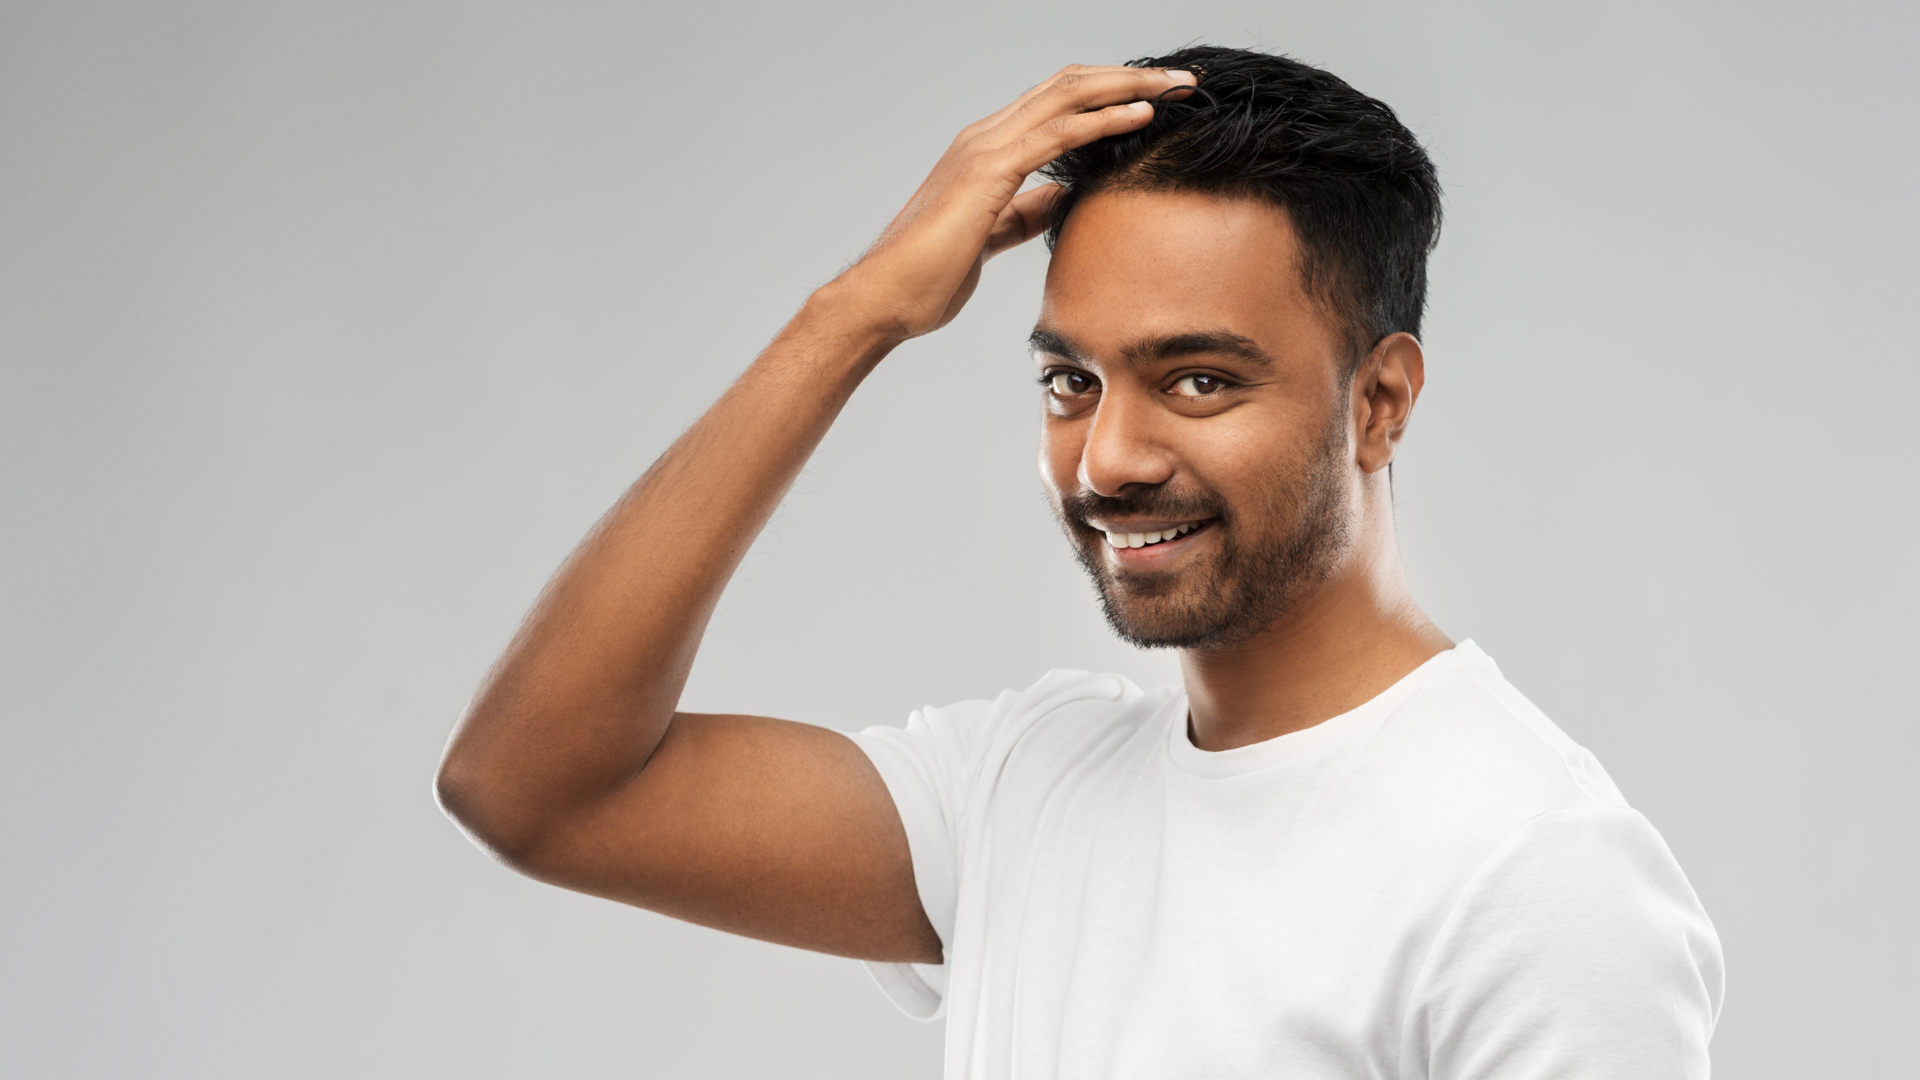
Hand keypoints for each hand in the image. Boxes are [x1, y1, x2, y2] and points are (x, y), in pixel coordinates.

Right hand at [830, 64, 1196, 341]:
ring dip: (1128, 87)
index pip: (1057, 102)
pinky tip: (1140, 116)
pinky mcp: (988, 174)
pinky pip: (1057, 134)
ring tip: (1175, 87)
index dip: (1108, 93)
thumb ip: (1024, 211)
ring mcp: (984, 149)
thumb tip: (1062, 196)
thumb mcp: (992, 236)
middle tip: (1181, 81)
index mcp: (987, 149)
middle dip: (1129, 77)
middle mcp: (986, 137)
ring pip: (1068, 96)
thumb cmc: (928, 277)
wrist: (884, 299)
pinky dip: (1103, 120)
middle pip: (1069, 85)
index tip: (1157, 98)